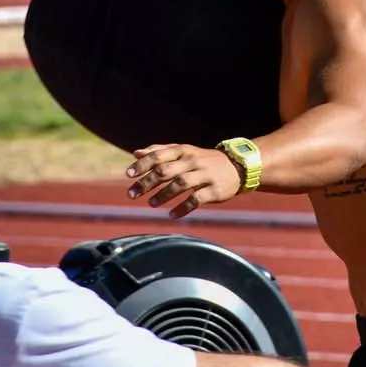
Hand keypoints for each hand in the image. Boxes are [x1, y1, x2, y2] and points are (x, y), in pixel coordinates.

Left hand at [125, 144, 244, 218]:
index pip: (159, 155)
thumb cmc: (203, 160)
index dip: (142, 164)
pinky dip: (182, 208)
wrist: (237, 167)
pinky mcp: (214, 190)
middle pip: (166, 171)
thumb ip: (160, 151)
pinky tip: (172, 215)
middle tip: (132, 194)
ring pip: (180, 184)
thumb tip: (136, 153)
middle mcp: (192, 161)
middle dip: (147, 183)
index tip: (128, 174)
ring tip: (151, 204)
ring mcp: (204, 175)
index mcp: (183, 151)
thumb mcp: (184, 151)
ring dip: (163, 195)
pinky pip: (196, 199)